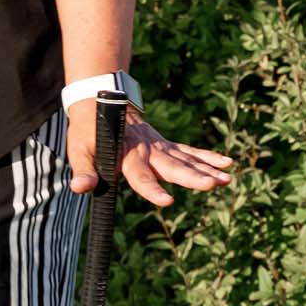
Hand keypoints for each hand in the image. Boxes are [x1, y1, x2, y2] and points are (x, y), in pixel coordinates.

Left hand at [65, 103, 234, 205]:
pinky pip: (188, 152)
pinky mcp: (164, 144)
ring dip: (206, 169)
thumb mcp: (78, 149)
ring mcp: (158, 146)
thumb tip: (80, 188)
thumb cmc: (87, 131)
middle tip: (212, 184)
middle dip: (192, 177)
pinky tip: (227, 163)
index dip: (152, 189)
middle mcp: (147, 150)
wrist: (99, 103)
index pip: (140, 176)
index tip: (167, 202)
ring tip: (227, 178)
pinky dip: (207, 157)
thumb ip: (83, 170)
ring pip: (185, 159)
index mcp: (126, 155)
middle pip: (171, 166)